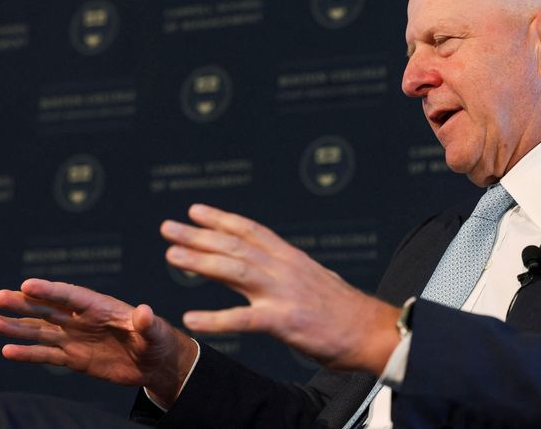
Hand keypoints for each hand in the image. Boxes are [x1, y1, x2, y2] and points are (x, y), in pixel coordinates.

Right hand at [0, 279, 197, 406]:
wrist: (156, 363)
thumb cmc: (158, 340)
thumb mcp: (156, 332)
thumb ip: (147, 323)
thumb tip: (144, 311)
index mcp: (102, 307)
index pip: (72, 296)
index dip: (50, 290)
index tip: (28, 284)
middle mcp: (84, 320)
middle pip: (49, 309)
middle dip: (25, 303)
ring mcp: (76, 338)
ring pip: (42, 331)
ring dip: (18, 327)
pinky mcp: (74, 358)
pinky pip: (47, 355)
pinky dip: (27, 353)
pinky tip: (7, 350)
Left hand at [162, 204, 400, 374]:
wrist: (372, 331)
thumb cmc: (342, 310)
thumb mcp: (313, 279)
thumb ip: (285, 271)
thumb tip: (261, 265)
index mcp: (292, 258)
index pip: (251, 231)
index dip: (221, 219)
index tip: (195, 210)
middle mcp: (285, 268)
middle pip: (236, 246)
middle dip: (199, 235)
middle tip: (168, 227)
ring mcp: (284, 293)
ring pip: (235, 271)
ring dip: (201, 262)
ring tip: (171, 256)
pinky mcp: (285, 321)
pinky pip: (244, 319)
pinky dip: (215, 318)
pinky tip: (192, 318)